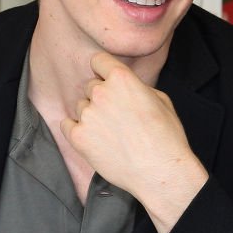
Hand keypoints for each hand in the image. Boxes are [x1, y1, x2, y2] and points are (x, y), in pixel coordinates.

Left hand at [60, 50, 208, 232]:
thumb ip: (138, 87)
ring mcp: (87, 115)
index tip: (107, 79)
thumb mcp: (161, 100)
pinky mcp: (78, 137)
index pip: (98, 60)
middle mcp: (101, 93)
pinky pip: (67, 125)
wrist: (159, 171)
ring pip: (81, 106)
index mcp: (122, 79)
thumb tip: (127, 89)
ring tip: (110, 132)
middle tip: (116, 114)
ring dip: (91, 114)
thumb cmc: (166, 138)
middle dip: (101, 97)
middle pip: (90, 86)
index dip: (103, 70)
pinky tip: (94, 139)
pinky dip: (78, 130)